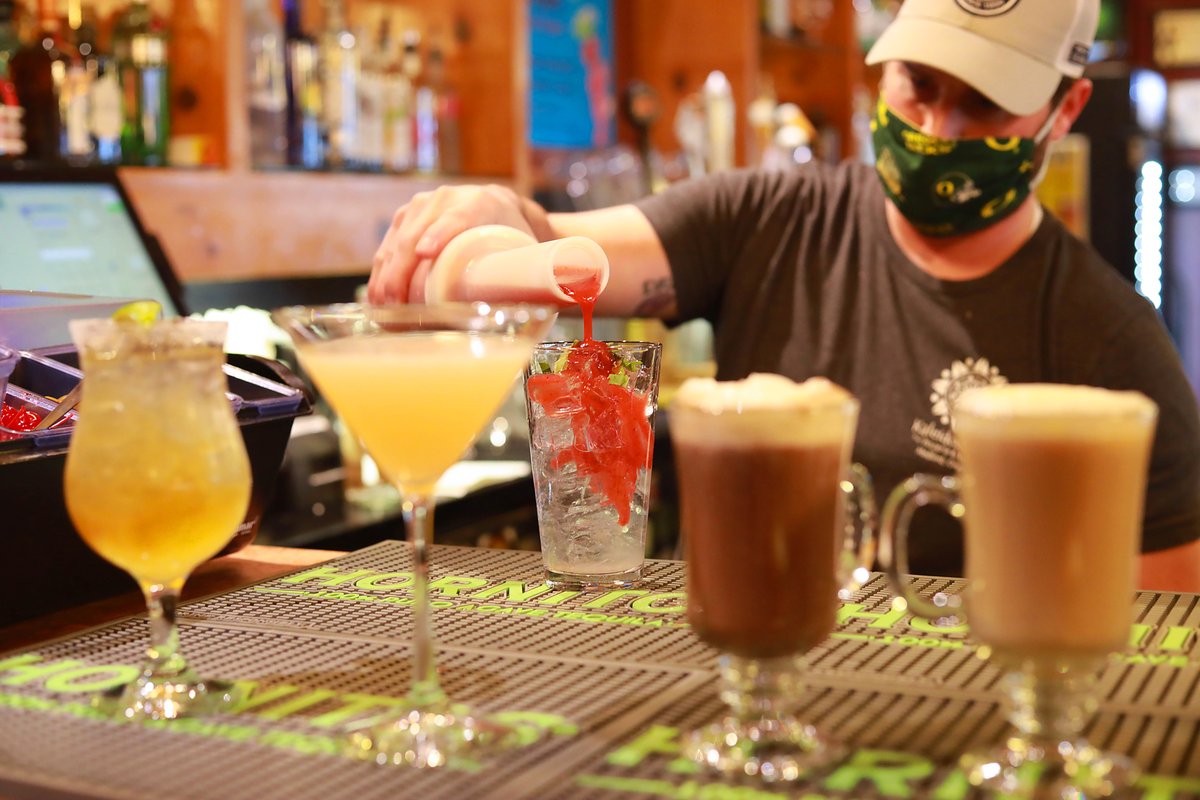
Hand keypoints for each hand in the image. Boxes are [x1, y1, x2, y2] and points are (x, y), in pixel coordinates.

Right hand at [368, 184, 536, 303]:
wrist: (504, 207)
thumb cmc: (520, 235)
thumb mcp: (530, 246)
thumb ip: (539, 267)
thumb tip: (553, 297)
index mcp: (482, 203)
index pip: (457, 218)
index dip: (440, 233)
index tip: (426, 253)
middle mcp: (448, 198)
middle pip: (417, 233)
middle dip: (402, 270)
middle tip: (395, 302)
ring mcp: (423, 205)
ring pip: (398, 240)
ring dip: (386, 275)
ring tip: (382, 305)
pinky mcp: (407, 215)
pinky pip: (389, 243)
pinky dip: (382, 270)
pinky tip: (377, 295)